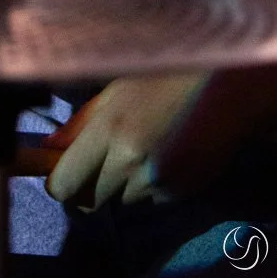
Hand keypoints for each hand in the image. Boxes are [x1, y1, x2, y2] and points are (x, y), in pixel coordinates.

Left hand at [45, 67, 276, 207]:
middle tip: (99, 165)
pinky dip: (153, 185)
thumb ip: (80, 123)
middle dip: (89, 188)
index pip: (65, 184)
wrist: (227, 85)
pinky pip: (153, 199)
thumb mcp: (116, 90)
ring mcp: (158, 181)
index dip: (60, 184)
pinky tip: (168, 154)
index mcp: (109, 129)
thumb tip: (49, 149)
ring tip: (144, 149)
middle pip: (91, 202)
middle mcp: (130, 160)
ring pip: (123, 201)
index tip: (64, 175)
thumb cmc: (166, 76)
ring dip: (125, 185)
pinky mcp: (182, 192)